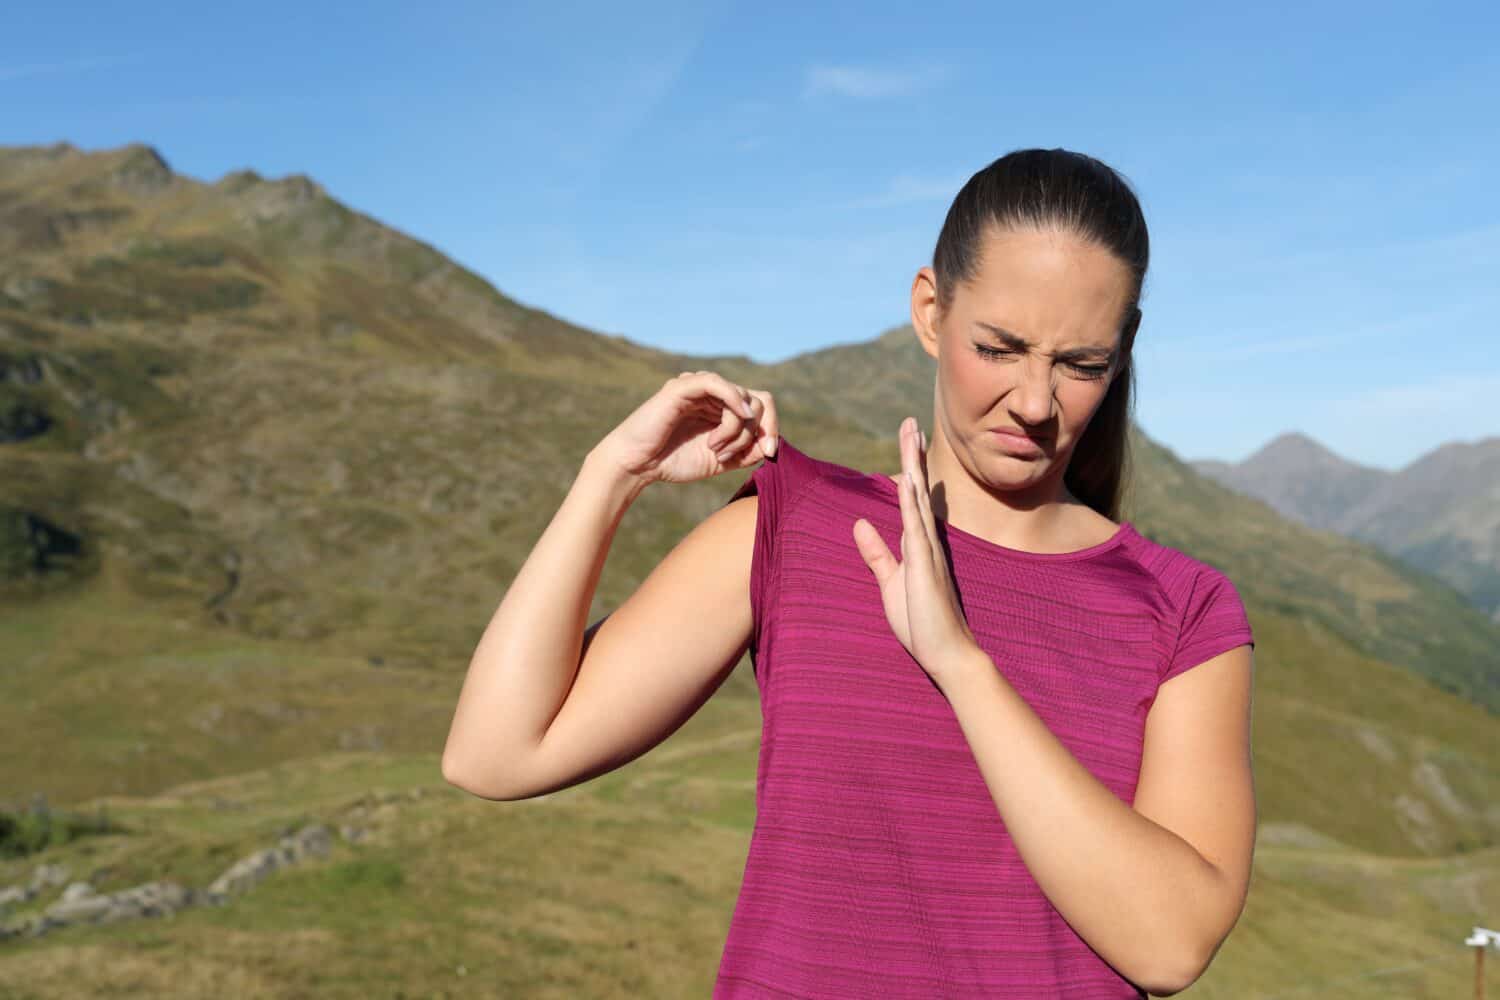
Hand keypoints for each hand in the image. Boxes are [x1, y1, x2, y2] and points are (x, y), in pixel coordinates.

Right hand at [594, 370, 779, 488]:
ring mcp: (699, 389)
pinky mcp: (684, 387)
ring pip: (741, 397)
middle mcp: (714, 396)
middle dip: (754, 432)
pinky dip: (734, 399)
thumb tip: (772, 445)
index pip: (762, 407)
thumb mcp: (720, 461)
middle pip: (758, 400)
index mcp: (722, 410)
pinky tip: (738, 416)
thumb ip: (747, 452)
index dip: (772, 428)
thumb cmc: (672, 462)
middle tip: (729, 454)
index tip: (770, 452)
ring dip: (736, 429)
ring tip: (714, 448)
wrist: (637, 465)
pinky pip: (718, 383)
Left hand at [852, 416, 979, 685]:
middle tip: (911, 423)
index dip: (909, 469)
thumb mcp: (890, 583)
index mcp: (919, 544)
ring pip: (920, 500)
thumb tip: (860, 523)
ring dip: (915, 468)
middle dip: (913, 456)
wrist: (948, 654)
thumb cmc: (922, 623)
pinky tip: (910, 480)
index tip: (908, 440)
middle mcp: (927, 541)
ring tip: (913, 436)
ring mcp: (929, 551)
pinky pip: (917, 527)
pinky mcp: (925, 565)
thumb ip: (877, 554)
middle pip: (919, 489)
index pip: (912, 498)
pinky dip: (912, 502)